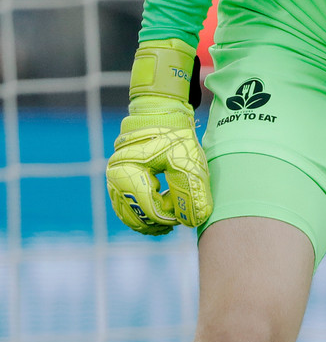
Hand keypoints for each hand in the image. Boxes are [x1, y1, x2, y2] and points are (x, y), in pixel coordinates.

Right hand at [106, 39, 212, 234]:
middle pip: (132, 214)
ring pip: (127, 212)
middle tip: (175, 227)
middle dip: (154, 223)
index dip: (166, 217)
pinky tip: (159, 218)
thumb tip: (194, 221)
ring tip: (167, 227)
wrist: (163, 115)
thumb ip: (191, 190)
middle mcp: (115, 176)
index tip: (183, 218)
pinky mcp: (121, 180)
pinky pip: (127, 205)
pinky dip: (141, 213)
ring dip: (146, 222)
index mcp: (127, 170)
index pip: (146, 206)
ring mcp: (116, 178)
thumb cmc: (176, 135)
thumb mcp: (188, 160)